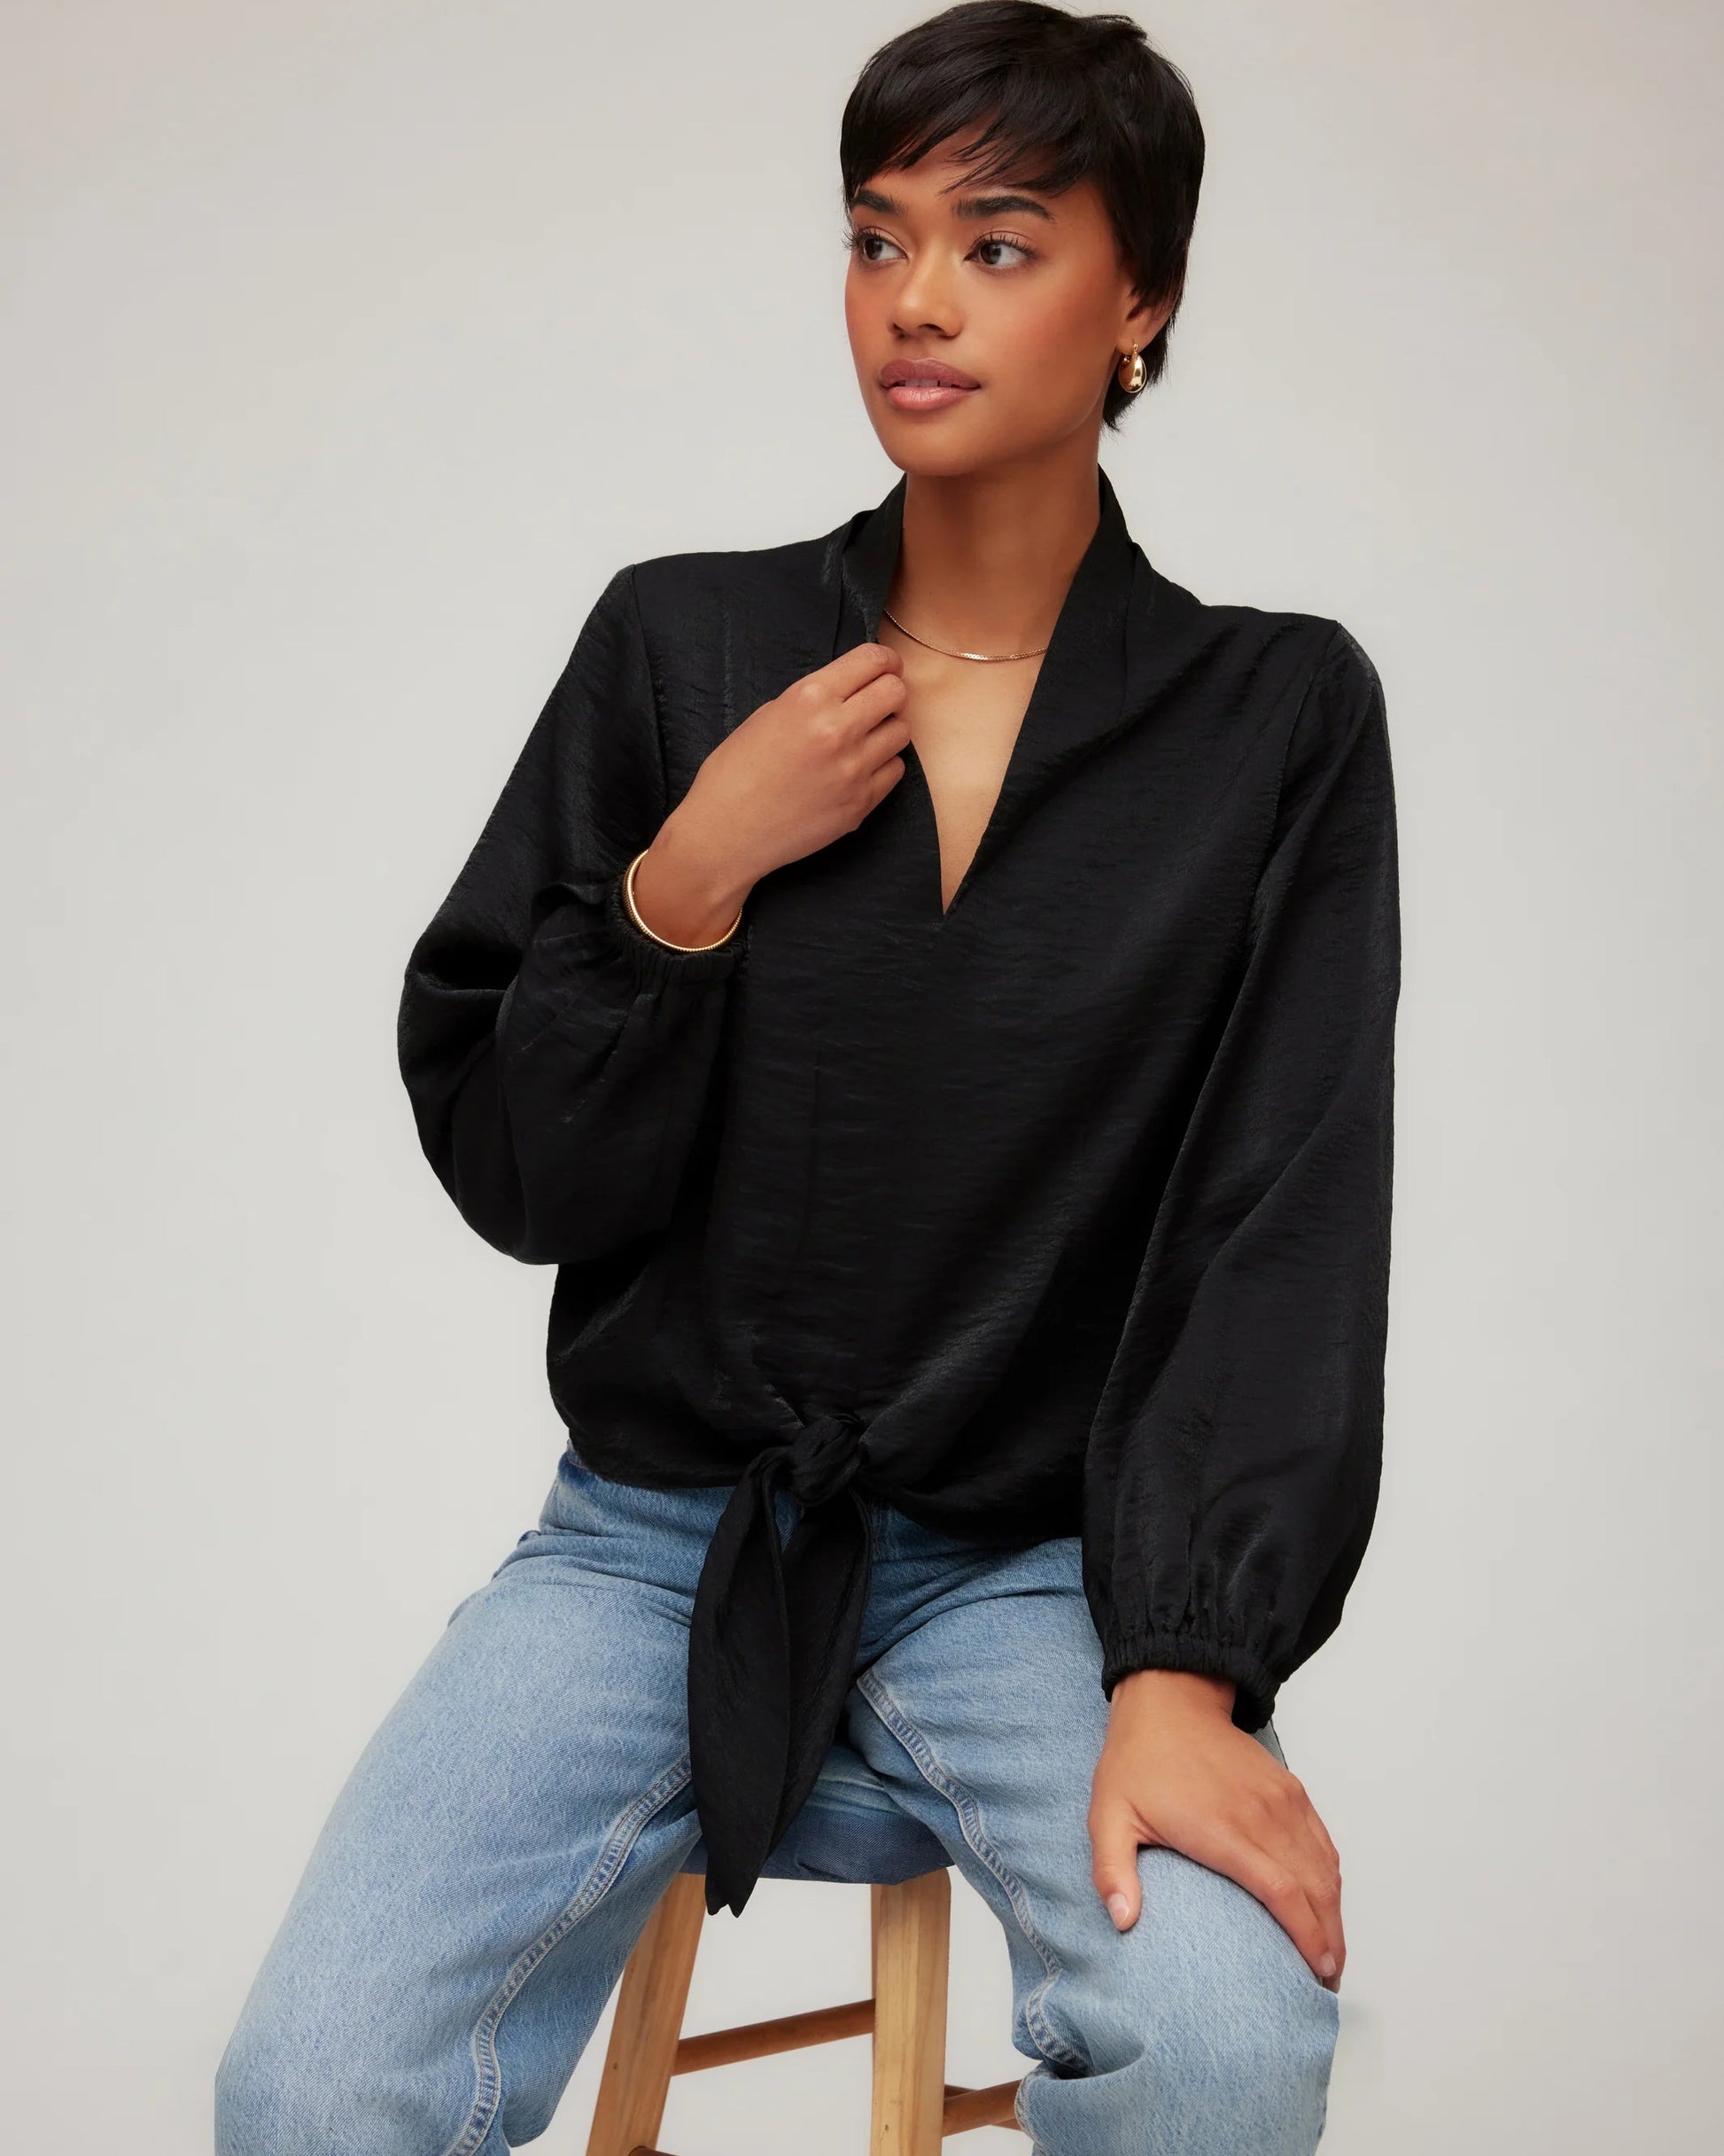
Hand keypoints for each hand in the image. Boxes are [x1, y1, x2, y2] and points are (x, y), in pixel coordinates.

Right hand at [629, 643, 910, 943]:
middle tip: (879, 702)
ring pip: (901, 731)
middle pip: (896, 692)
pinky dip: (883, 765)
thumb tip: (851, 690)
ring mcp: (854, 768)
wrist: (726, 833)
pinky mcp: (861, 802)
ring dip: (888, 729)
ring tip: (865, 739)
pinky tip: (858, 769)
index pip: (872, 660)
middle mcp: (837, 729)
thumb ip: (814, 699)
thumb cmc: (734, 773)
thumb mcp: (767, 715)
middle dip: (891, 691)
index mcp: (809, 698)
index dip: (885, 660)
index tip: (886, 666)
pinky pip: (895, 770)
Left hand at [1088, 1669, 1344, 1990]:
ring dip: (1335, 1912)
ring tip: (1331, 1955)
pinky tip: (1327, 1902)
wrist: (1170, 1699)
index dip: (1306, 1935)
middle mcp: (1261, 1815)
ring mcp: (1280, 1800)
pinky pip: (1321, 1840)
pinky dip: (1330, 1876)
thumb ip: (1111, 1870)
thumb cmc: (1138, 1760)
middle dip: (1329, 1939)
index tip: (1317, 1972)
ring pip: (1325, 1866)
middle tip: (1328, 1982)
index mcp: (1222, 1829)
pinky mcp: (1289, 1788)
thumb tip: (1122, 1921)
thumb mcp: (1109, 1815)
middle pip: (1314, 1887)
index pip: (1281, 1891)